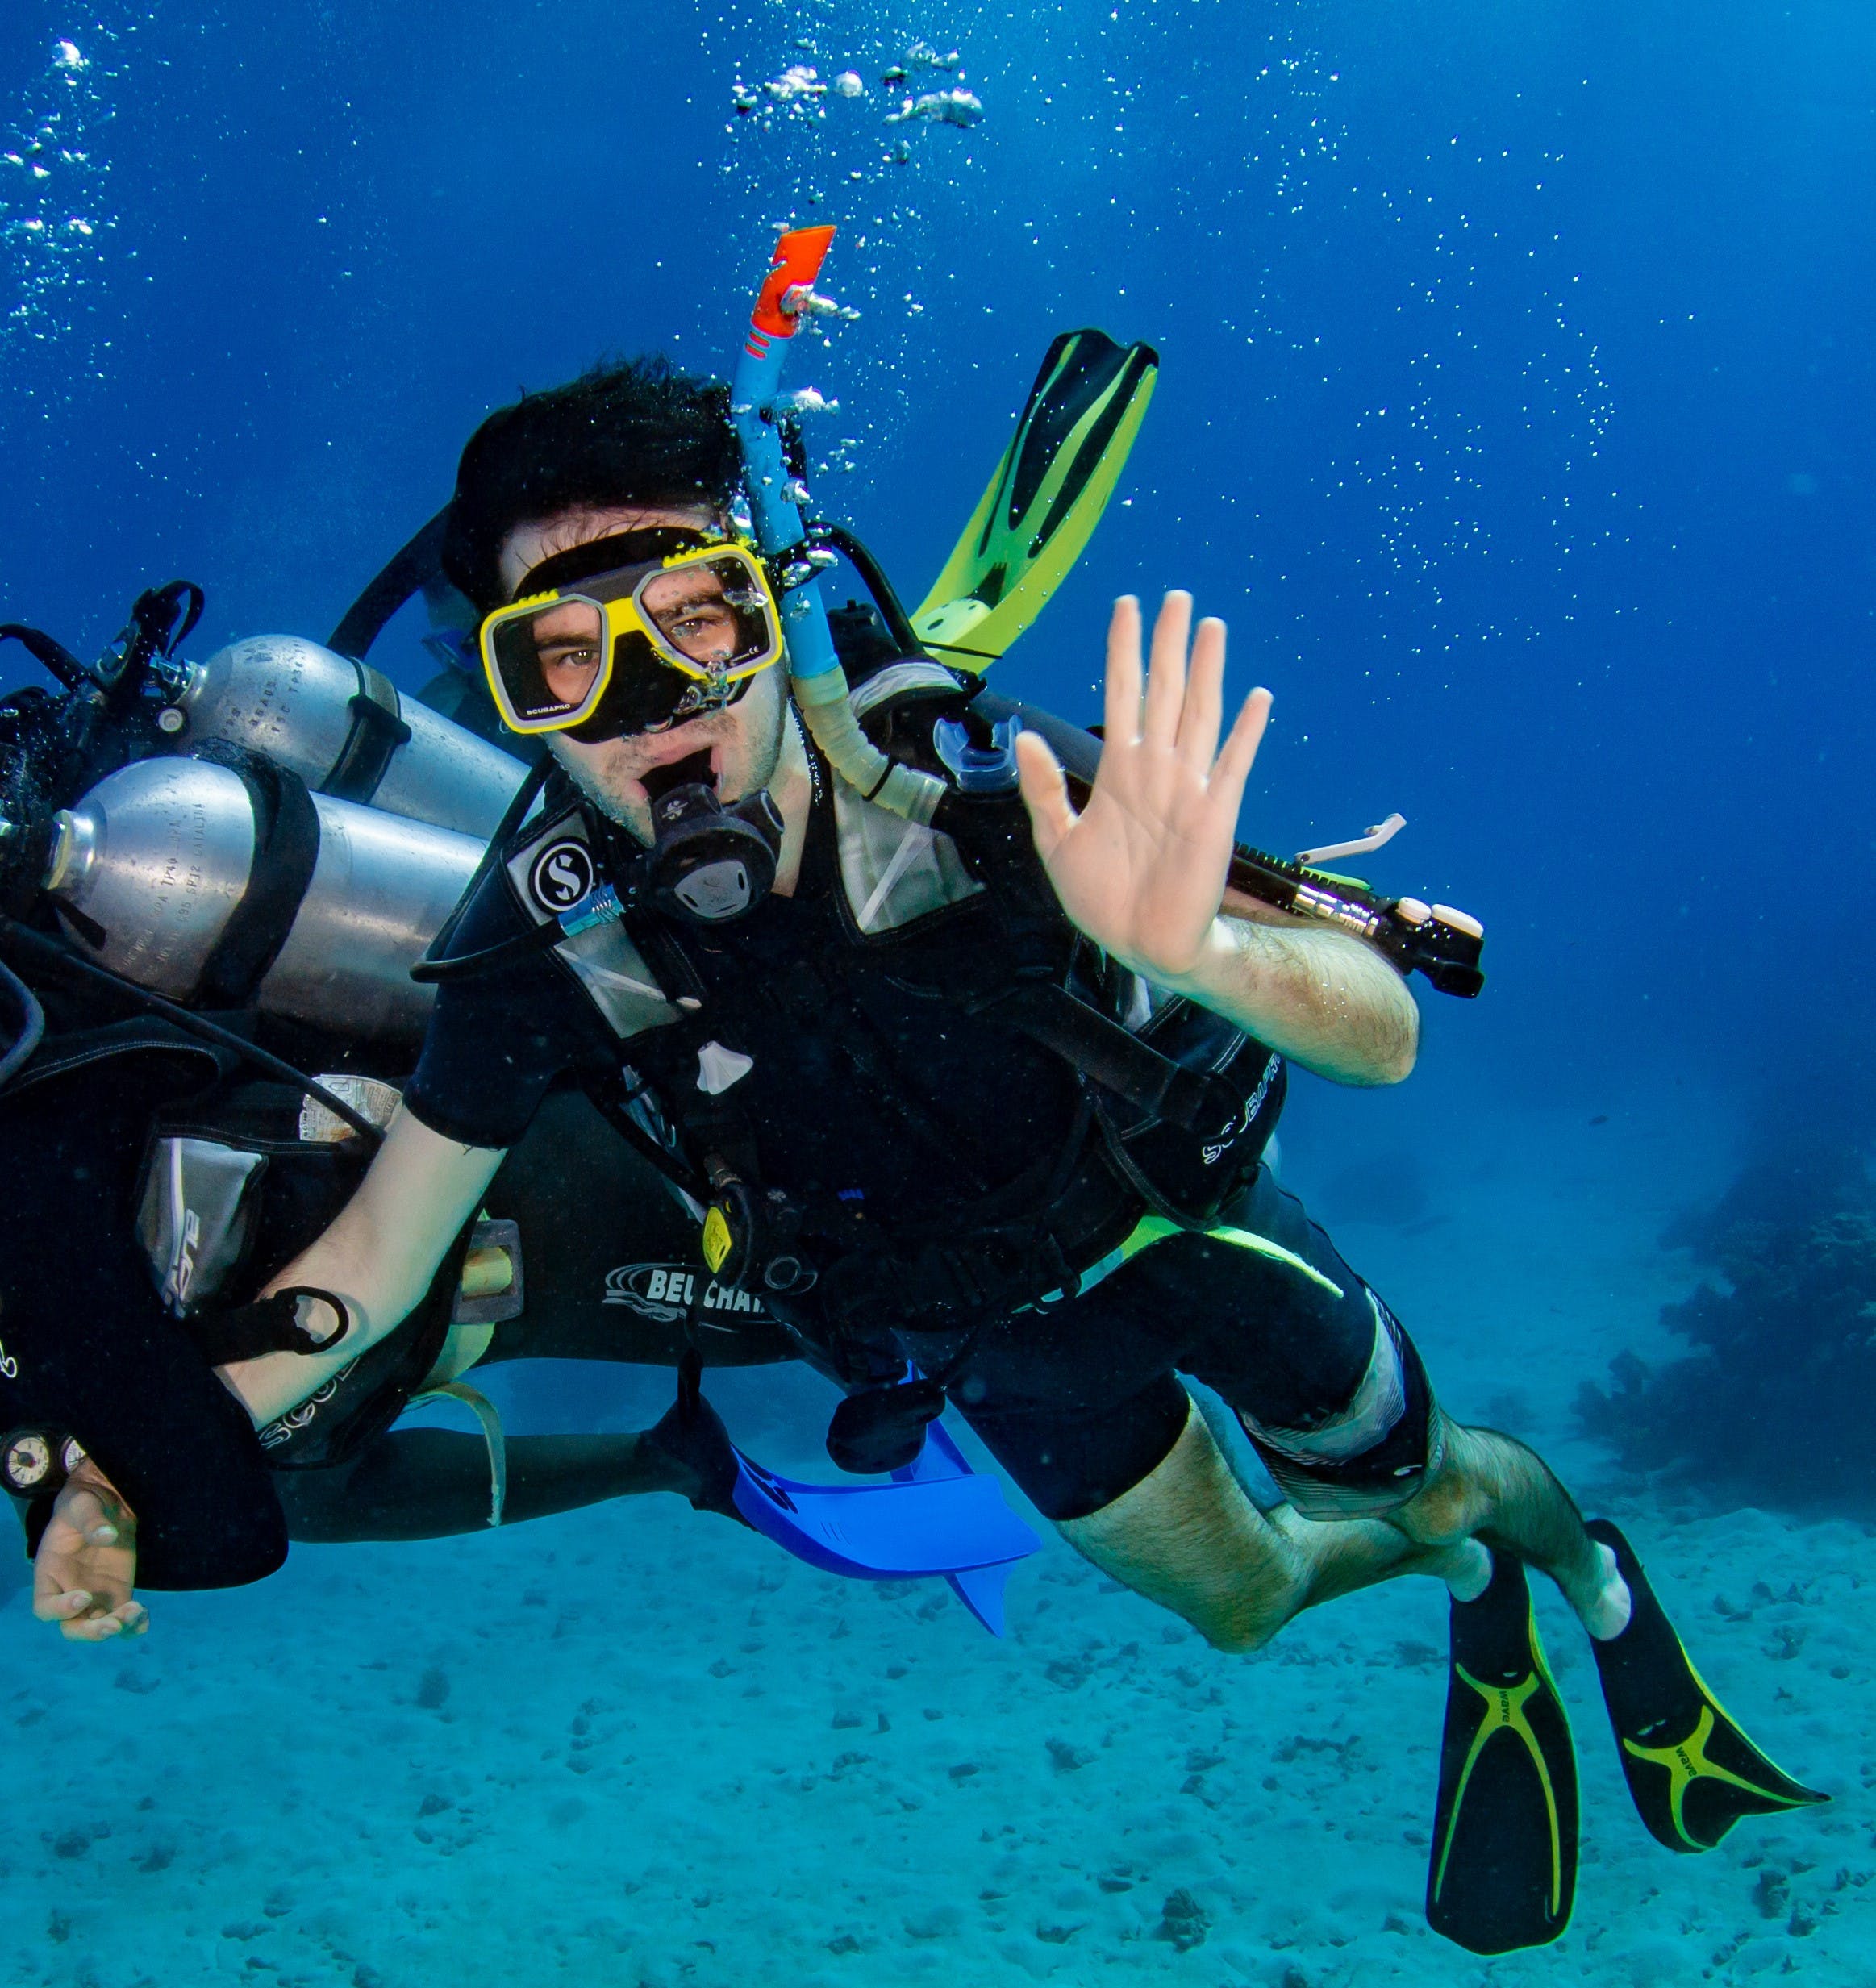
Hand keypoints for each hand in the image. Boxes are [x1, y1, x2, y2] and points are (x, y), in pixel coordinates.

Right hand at [32, 1457, 146, 1641]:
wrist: (106, 1502)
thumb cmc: (84, 1503)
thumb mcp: (83, 1504)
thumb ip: (91, 1519)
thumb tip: (107, 1536)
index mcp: (50, 1574)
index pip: (45, 1607)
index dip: (60, 1610)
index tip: (84, 1596)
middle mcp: (69, 1591)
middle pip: (72, 1627)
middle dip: (91, 1631)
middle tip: (114, 1623)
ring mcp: (95, 1596)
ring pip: (99, 1626)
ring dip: (117, 1627)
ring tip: (137, 1613)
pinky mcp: (118, 1592)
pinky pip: (122, 1616)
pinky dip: (133, 1625)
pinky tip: (144, 1621)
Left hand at [1016, 592, 1270, 986]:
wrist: (1139, 942)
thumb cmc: (1101, 897)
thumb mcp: (1056, 840)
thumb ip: (1044, 788)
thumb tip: (1024, 737)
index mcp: (1119, 771)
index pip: (1122, 696)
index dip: (1123, 652)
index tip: (1127, 607)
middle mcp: (1156, 769)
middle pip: (1164, 692)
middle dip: (1168, 645)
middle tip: (1177, 597)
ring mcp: (1188, 788)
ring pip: (1199, 716)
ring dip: (1206, 672)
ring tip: (1211, 628)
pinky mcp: (1215, 816)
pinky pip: (1233, 766)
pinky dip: (1246, 733)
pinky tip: (1257, 698)